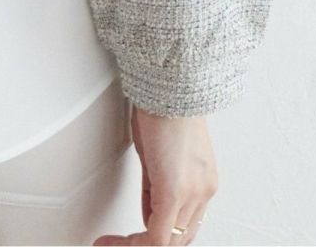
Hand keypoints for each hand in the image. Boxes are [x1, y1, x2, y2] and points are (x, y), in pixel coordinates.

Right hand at [93, 104, 216, 246]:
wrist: (170, 84)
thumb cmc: (164, 103)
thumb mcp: (158, 152)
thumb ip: (156, 184)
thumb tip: (149, 210)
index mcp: (202, 182)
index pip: (185, 226)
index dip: (160, 237)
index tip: (134, 237)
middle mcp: (203, 192)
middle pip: (180, 240)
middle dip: (146, 245)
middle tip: (120, 244)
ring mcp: (193, 193)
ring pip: (169, 242)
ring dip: (137, 245)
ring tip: (112, 244)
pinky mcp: (174, 191)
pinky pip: (157, 236)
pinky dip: (133, 243)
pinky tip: (114, 242)